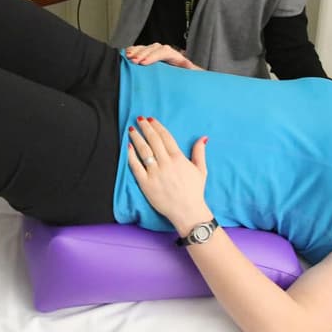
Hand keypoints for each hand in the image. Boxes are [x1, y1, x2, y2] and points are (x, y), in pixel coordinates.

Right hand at [125, 43, 201, 69]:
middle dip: (142, 54)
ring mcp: (155, 51)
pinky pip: (139, 50)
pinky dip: (132, 51)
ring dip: (135, 52)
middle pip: (152, 49)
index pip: (163, 52)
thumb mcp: (187, 72)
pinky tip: (126, 54)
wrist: (181, 72)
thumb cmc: (184, 74)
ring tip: (128, 57)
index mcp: (173, 54)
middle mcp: (163, 50)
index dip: (152, 56)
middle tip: (133, 61)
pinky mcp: (148, 53)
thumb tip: (189, 66)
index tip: (144, 63)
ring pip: (144, 48)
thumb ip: (188, 68)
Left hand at [127, 117, 210, 232]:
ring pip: (143, 151)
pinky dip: (131, 156)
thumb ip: (199, 152)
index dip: (157, 126)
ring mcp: (155, 173)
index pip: (165, 137)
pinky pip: (136, 167)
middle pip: (153, 140)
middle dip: (146, 127)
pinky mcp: (146, 184)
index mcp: (178, 158)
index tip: (151, 119)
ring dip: (137, 138)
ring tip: (132, 129)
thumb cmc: (195, 191)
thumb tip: (203, 137)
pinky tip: (128, 147)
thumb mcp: (201, 170)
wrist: (187, 211)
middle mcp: (166, 163)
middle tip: (139, 119)